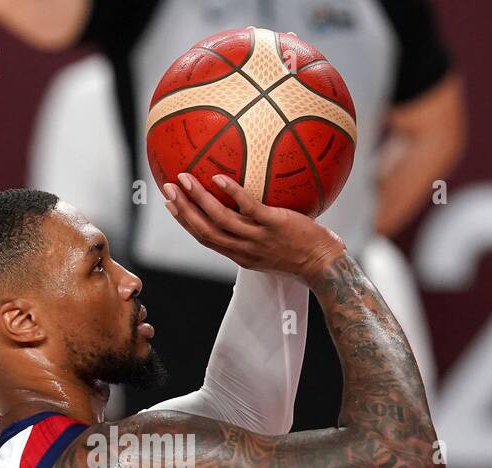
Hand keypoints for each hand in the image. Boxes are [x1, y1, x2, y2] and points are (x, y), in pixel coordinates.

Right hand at [161, 173, 345, 285]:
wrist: (324, 265)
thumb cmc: (302, 253)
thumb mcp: (272, 249)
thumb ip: (256, 233)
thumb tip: (249, 209)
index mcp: (240, 255)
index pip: (205, 239)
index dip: (186, 222)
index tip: (172, 205)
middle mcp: (244, 249)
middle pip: (204, 230)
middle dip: (182, 210)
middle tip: (167, 189)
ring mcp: (257, 238)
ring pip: (219, 219)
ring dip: (198, 199)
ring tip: (184, 179)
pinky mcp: (273, 225)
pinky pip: (248, 207)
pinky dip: (231, 193)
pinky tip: (218, 178)